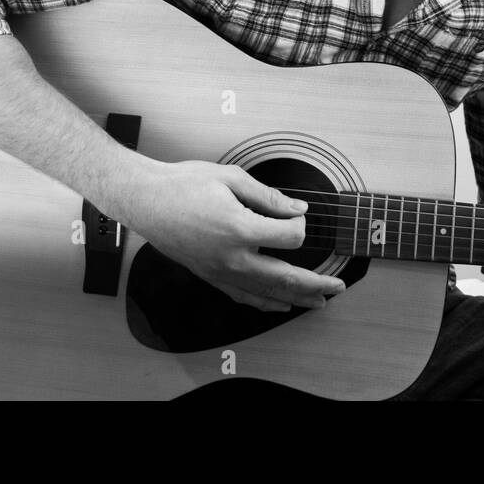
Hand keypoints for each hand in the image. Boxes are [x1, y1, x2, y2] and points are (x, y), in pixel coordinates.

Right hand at [108, 158, 345, 311]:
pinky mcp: (209, 276)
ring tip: (319, 302)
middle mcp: (231, 257)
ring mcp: (219, 271)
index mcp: (240, 229)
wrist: (145, 200)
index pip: (290, 236)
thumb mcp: (231, 178)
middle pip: (285, 277)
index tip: (296, 213)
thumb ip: (269, 197)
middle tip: (338, 286)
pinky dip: (265, 303)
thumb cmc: (184, 184)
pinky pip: (242, 296)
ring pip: (266, 294)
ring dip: (296, 299)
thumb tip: (298, 208)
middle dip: (315, 283)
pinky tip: (279, 305)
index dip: (299, 223)